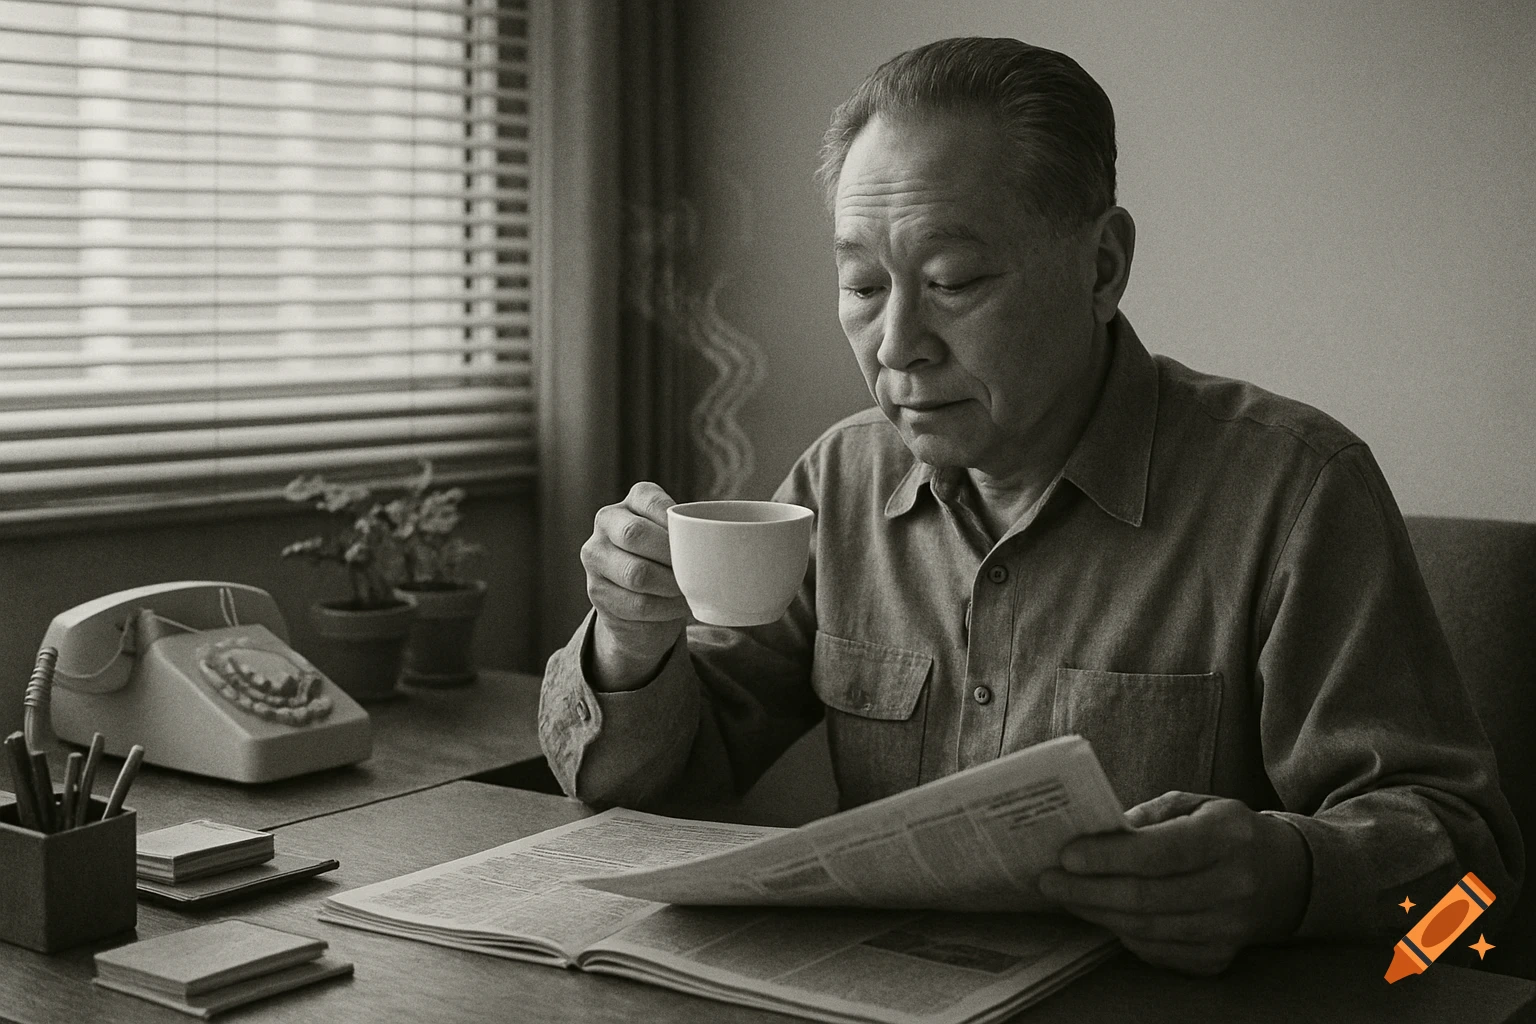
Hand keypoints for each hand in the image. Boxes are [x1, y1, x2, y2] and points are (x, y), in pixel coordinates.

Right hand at [581, 482, 690, 689]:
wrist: (641, 606)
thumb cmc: (668, 562)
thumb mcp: (677, 540)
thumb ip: (692, 533)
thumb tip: (727, 540)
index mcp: (630, 502)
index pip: (651, 501)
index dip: (676, 522)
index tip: (698, 540)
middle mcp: (606, 521)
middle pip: (635, 534)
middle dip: (671, 556)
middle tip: (697, 570)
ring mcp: (595, 556)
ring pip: (635, 573)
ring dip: (670, 586)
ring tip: (689, 590)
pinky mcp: (596, 592)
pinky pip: (636, 603)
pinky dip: (664, 609)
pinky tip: (678, 607)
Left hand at [1037, 792, 1310, 975]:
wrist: (1284, 877)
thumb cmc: (1223, 832)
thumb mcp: (1192, 805)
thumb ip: (1146, 816)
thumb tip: (1095, 833)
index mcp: (1227, 837)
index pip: (1159, 852)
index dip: (1108, 856)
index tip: (1066, 855)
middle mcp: (1233, 886)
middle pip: (1146, 898)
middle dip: (1088, 890)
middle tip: (1049, 880)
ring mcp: (1229, 929)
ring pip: (1147, 929)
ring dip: (1097, 913)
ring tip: (1066, 896)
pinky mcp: (1219, 958)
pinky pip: (1158, 951)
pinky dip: (1123, 934)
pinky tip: (1101, 915)